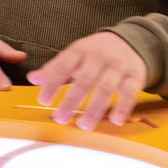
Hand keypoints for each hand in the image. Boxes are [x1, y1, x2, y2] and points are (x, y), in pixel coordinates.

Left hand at [30, 32, 149, 128]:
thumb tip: (32, 78)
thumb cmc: (97, 52)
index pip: (63, 66)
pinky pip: (129, 92)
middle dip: (71, 100)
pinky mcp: (134, 76)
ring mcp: (118, 66)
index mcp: (81, 50)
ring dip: (95, 109)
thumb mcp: (75, 54)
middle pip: (85, 79)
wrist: (131, 41)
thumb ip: (54, 68)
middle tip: (60, 118)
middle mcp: (99, 57)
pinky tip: (115, 120)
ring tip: (84, 125)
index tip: (43, 101)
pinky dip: (123, 107)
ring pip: (106, 88)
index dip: (52, 83)